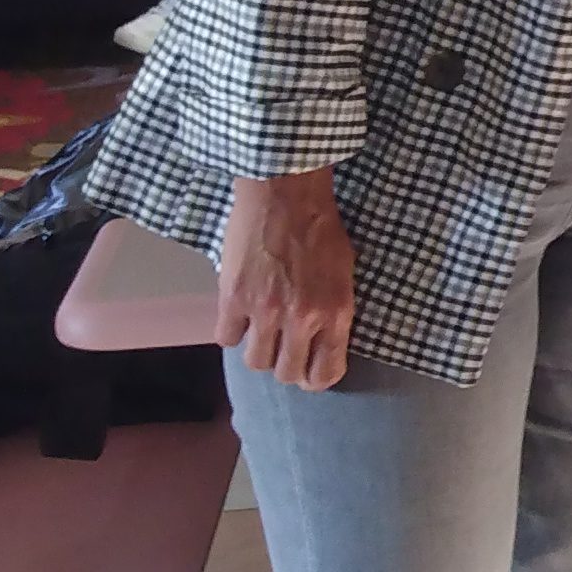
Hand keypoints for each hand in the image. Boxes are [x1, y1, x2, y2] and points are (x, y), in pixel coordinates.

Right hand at [216, 173, 356, 390]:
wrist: (286, 192)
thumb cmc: (321, 227)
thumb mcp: (345, 272)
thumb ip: (334, 310)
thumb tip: (323, 342)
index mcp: (336, 312)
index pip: (325, 373)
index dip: (315, 379)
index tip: (308, 371)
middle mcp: (302, 318)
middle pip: (287, 374)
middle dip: (284, 365)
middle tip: (281, 347)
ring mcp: (266, 311)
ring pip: (255, 362)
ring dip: (256, 349)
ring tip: (259, 330)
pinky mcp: (233, 298)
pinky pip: (226, 338)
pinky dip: (230, 330)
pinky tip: (238, 314)